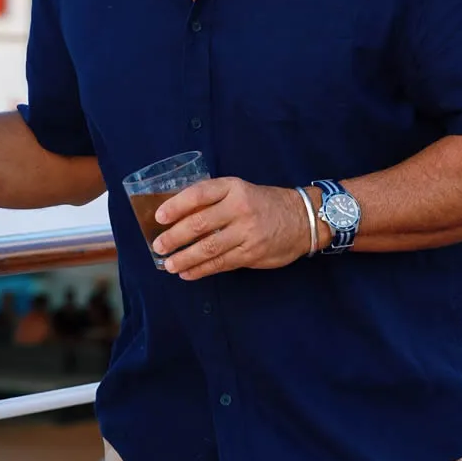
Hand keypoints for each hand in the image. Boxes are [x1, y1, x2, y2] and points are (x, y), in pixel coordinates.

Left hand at [148, 178, 315, 280]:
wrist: (302, 218)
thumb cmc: (264, 203)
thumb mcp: (240, 190)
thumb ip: (214, 200)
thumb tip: (177, 215)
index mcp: (233, 188)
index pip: (199, 194)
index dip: (176, 205)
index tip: (159, 216)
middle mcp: (239, 208)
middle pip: (199, 224)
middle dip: (174, 237)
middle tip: (158, 246)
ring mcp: (247, 232)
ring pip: (208, 248)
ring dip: (184, 258)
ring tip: (169, 265)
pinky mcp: (252, 253)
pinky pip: (221, 263)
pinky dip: (201, 269)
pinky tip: (188, 273)